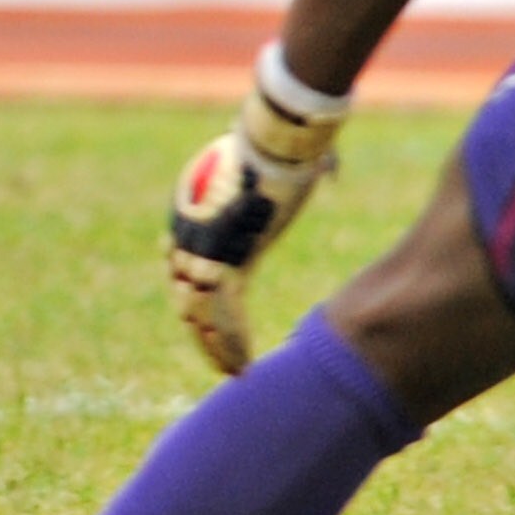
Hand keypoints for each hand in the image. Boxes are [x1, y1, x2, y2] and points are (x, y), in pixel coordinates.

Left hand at [166, 72, 346, 376]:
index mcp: (200, 220)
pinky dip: (232, 343)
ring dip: (217, 347)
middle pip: (185, 299)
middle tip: (223, 365)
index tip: (211, 329)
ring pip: (198, 314)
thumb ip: (307, 172)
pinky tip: (244, 367)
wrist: (275, 141)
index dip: (199, 304)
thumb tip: (330, 170)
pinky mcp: (222, 260)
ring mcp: (203, 251)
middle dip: (204, 335)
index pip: (186, 270)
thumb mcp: (292, 162)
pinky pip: (220, 315)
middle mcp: (193, 239)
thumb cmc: (289, 146)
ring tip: (237, 373)